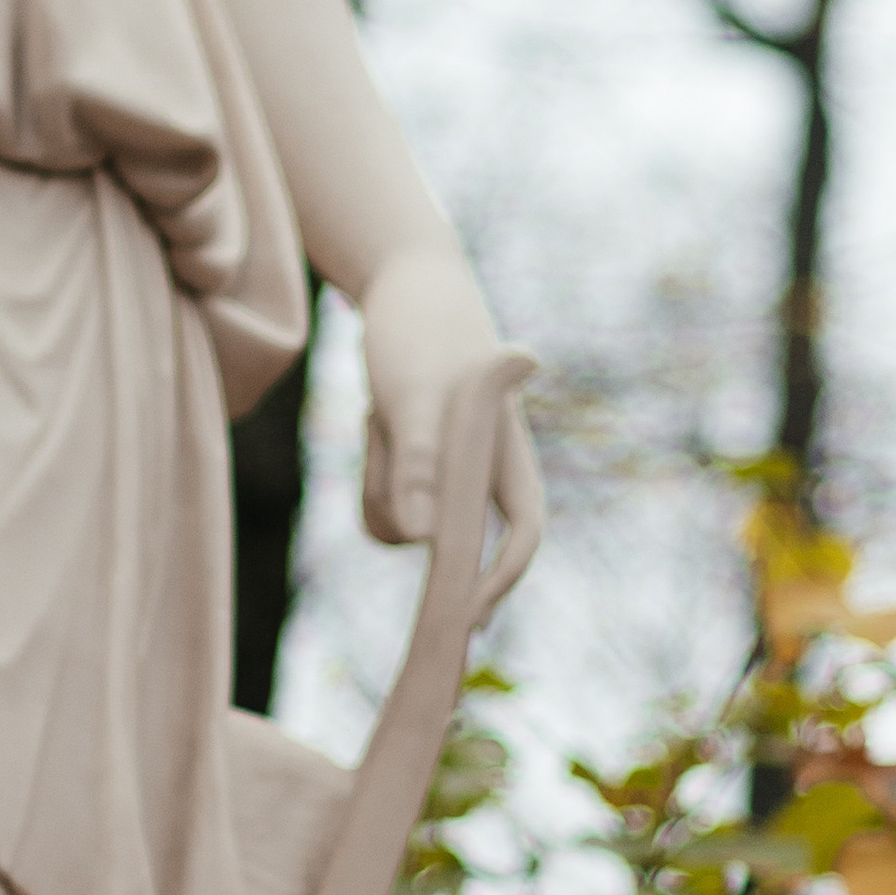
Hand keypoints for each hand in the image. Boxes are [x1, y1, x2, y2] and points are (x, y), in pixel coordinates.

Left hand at [359, 249, 543, 621]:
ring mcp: (444, 464)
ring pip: (412, 520)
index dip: (503, 576)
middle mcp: (481, 466)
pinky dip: (372, 474)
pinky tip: (373, 420)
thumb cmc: (421, 334)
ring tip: (379, 419)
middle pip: (455, 537)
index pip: (523, 530)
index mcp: (507, 453)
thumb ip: (415, 466)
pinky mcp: (411, 457)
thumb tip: (422, 541)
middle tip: (402, 568)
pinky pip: (387, 496)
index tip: (468, 613)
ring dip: (384, 488)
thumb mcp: (412, 398)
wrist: (399, 281)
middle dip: (422, 535)